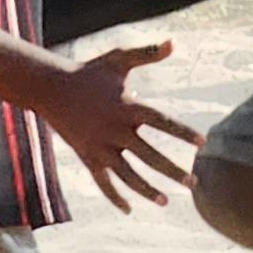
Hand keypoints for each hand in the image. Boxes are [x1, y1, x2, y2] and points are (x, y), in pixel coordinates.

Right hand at [41, 37, 203, 209]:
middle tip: (193, 183)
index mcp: (127, 108)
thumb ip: (147, 53)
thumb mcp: (118, 60)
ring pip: (128, 175)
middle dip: (172, 171)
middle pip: (150, 156)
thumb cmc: (88, 72)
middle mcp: (116, 131)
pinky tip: (129, 209)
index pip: (162, 123)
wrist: (50, 87)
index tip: (202, 143)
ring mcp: (101, 147)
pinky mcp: (88, 157)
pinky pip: (103, 182)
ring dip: (147, 190)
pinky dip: (114, 197)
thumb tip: (174, 42)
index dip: (183, 132)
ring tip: (165, 201)